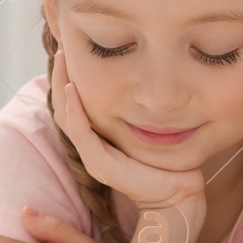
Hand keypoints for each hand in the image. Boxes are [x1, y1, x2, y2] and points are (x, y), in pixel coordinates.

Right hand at [49, 47, 207, 232]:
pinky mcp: (101, 164)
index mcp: (102, 139)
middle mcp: (93, 146)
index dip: (73, 76)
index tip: (75, 47)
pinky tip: (73, 86)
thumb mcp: (156, 130)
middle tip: (63, 44)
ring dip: (63, 84)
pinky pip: (81, 131)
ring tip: (63, 56)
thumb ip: (147, 111)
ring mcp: (94, 155)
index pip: (78, 103)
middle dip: (63, 74)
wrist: (180, 198)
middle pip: (66, 105)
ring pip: (67, 115)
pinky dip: (75, 108)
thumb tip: (153, 82)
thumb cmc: (174, 165)